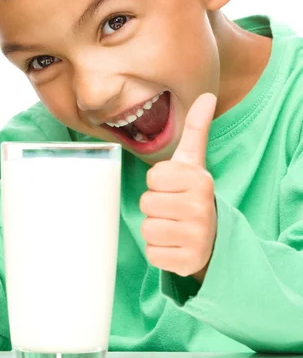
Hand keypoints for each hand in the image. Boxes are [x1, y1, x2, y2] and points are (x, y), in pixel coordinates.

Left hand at [139, 93, 217, 282]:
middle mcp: (201, 207)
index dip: (157, 183)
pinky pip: (152, 254)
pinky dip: (159, 251)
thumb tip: (207, 95)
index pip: (153, 177)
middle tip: (172, 209)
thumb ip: (196, 129)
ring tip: (173, 226)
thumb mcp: (193, 161)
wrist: (212, 235)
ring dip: (155, 229)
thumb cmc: (191, 192)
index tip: (173, 187)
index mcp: (200, 179)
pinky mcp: (189, 261)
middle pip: (147, 203)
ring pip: (147, 228)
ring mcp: (197, 237)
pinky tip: (175, 245)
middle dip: (154, 206)